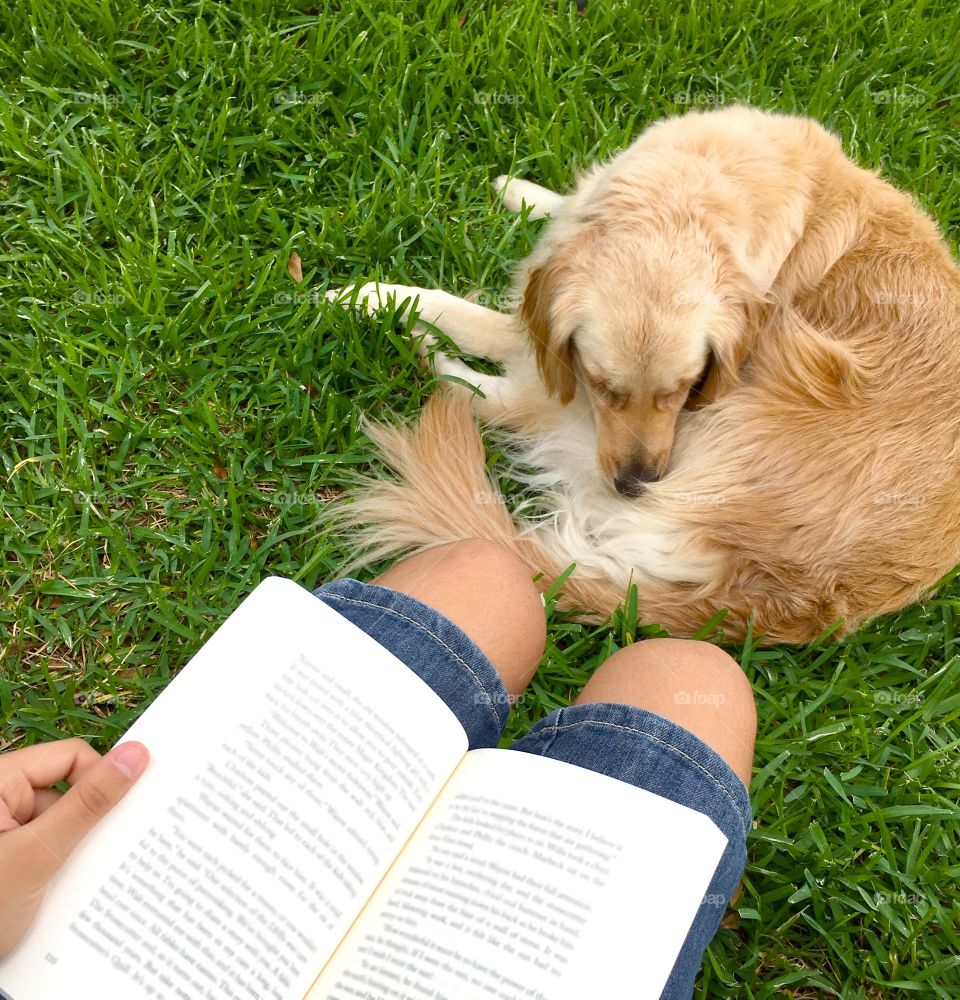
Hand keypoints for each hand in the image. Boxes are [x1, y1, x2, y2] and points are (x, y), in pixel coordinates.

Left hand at [0, 738, 148, 957]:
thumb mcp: (38, 856)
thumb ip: (87, 804)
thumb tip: (135, 756)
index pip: (69, 757)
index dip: (99, 778)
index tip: (123, 809)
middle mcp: (1, 800)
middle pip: (68, 790)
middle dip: (88, 823)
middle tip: (104, 850)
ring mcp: (4, 831)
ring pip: (62, 822)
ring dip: (75, 850)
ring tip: (74, 881)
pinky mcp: (9, 856)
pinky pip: (50, 847)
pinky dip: (62, 867)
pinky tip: (63, 894)